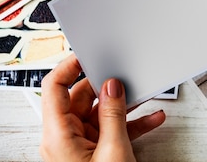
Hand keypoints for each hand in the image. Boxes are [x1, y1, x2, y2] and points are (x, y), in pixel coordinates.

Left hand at [40, 54, 165, 161]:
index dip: (69, 67)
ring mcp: (79, 146)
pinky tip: (151, 118)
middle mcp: (64, 139)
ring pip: (101, 114)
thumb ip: (113, 116)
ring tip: (144, 95)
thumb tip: (113, 87)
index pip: (55, 88)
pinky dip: (131, 124)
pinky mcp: (95, 152)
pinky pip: (112, 130)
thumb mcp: (114, 150)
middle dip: (108, 88)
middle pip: (82, 99)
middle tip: (127, 77)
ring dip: (125, 107)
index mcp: (58, 135)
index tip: (87, 54)